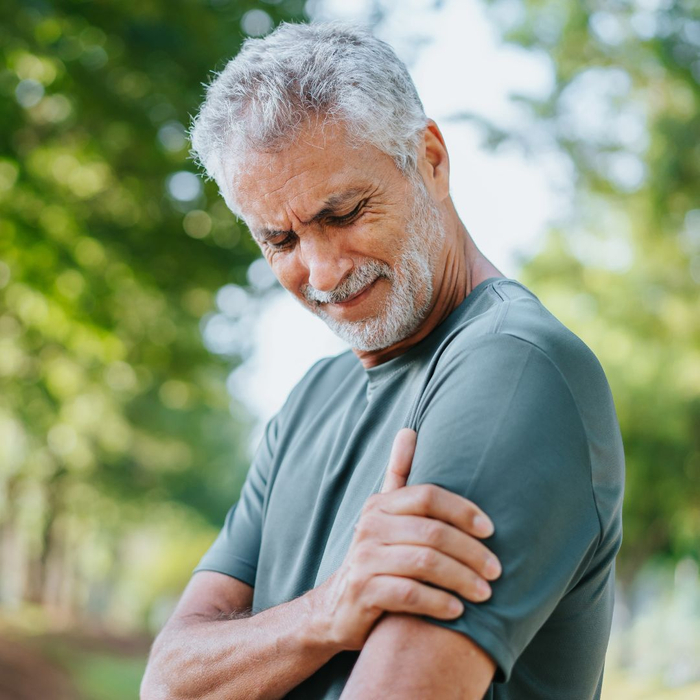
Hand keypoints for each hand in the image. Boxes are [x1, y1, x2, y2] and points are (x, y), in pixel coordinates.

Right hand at [311, 428, 500, 651]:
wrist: (338, 606)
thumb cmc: (377, 554)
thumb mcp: (384, 513)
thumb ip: (399, 474)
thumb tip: (408, 430)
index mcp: (381, 505)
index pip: (428, 496)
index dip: (463, 510)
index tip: (490, 530)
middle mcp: (371, 527)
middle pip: (432, 532)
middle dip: (470, 552)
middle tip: (496, 571)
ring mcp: (365, 559)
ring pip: (424, 563)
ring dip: (461, 579)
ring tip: (484, 593)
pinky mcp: (364, 592)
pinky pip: (409, 594)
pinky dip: (438, 602)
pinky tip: (457, 609)